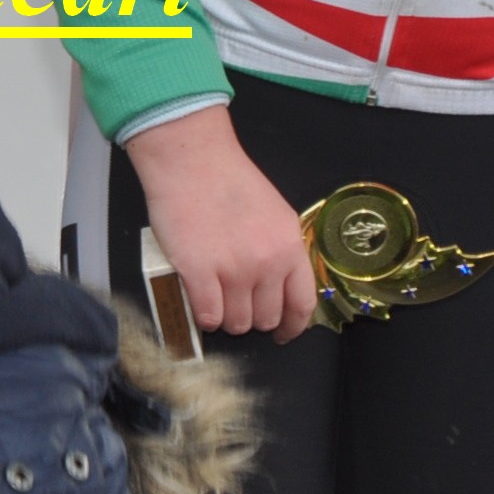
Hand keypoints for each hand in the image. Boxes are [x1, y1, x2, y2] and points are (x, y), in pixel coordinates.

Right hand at [124, 107, 319, 343]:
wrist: (191, 160)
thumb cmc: (229, 181)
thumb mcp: (275, 214)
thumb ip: (281, 250)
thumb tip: (277, 285)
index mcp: (290, 247)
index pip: (302, 304)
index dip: (292, 326)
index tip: (283, 333)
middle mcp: (267, 263)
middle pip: (266, 318)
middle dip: (252, 318)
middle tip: (237, 303)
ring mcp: (234, 270)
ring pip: (236, 323)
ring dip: (226, 318)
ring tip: (215, 299)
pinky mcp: (199, 274)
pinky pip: (208, 317)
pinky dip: (204, 317)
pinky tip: (200, 303)